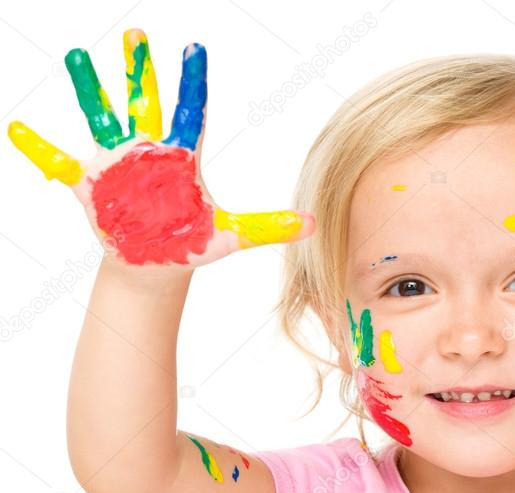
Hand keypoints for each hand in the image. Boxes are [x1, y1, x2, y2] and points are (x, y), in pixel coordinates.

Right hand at [8, 28, 314, 267]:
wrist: (156, 267)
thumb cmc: (192, 245)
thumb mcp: (232, 236)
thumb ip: (269, 226)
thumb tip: (314, 224)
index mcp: (182, 157)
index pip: (191, 112)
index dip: (192, 82)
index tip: (194, 48)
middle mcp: (149, 152)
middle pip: (145, 102)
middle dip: (142, 69)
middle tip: (137, 33)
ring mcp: (118, 164)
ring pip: (102, 116)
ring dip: (90, 88)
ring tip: (78, 53)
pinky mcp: (90, 185)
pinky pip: (58, 162)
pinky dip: (37, 148)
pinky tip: (16, 127)